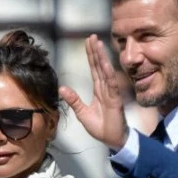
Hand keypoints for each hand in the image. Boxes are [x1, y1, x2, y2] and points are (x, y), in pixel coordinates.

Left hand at [59, 34, 128, 150]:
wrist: (113, 140)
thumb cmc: (101, 127)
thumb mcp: (82, 113)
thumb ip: (74, 100)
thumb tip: (62, 88)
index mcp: (99, 90)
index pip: (94, 69)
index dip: (91, 56)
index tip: (88, 42)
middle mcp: (106, 89)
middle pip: (99, 66)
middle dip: (95, 51)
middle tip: (91, 36)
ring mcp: (112, 94)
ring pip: (105, 72)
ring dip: (102, 58)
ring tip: (98, 44)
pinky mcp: (115, 101)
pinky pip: (112, 86)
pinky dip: (108, 75)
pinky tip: (105, 64)